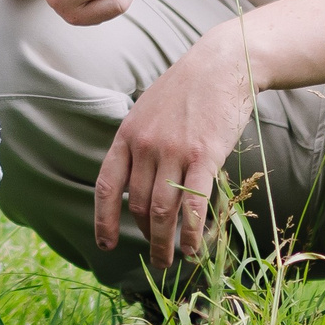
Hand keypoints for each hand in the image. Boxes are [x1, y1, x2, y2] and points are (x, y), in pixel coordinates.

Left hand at [92, 33, 254, 267]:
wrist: (221, 65)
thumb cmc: (186, 89)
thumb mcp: (147, 111)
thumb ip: (138, 144)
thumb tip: (134, 181)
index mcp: (127, 135)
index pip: (106, 186)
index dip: (103, 219)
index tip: (104, 244)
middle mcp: (145, 146)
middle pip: (138, 204)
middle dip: (144, 235)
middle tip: (155, 255)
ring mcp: (174, 151)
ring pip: (162, 210)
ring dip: (164, 242)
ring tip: (170, 260)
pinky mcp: (204, 156)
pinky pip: (193, 204)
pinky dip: (191, 233)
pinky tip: (192, 249)